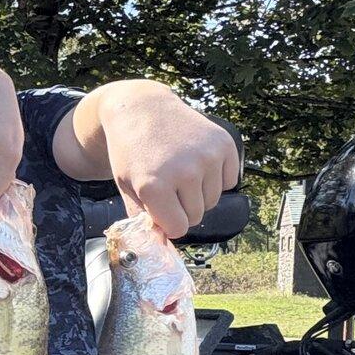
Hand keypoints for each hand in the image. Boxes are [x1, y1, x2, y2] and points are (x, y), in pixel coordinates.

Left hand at [102, 87, 240, 238]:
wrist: (142, 110)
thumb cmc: (131, 152)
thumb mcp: (126, 186)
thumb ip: (143, 217)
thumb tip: (161, 244)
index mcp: (154, 185)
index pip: (178, 228)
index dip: (169, 223)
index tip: (161, 211)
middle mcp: (184, 171)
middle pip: (197, 216)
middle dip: (182, 208)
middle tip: (168, 187)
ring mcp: (207, 156)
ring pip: (213, 200)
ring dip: (198, 194)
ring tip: (180, 172)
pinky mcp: (224, 144)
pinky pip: (229, 182)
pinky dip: (216, 179)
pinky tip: (196, 162)